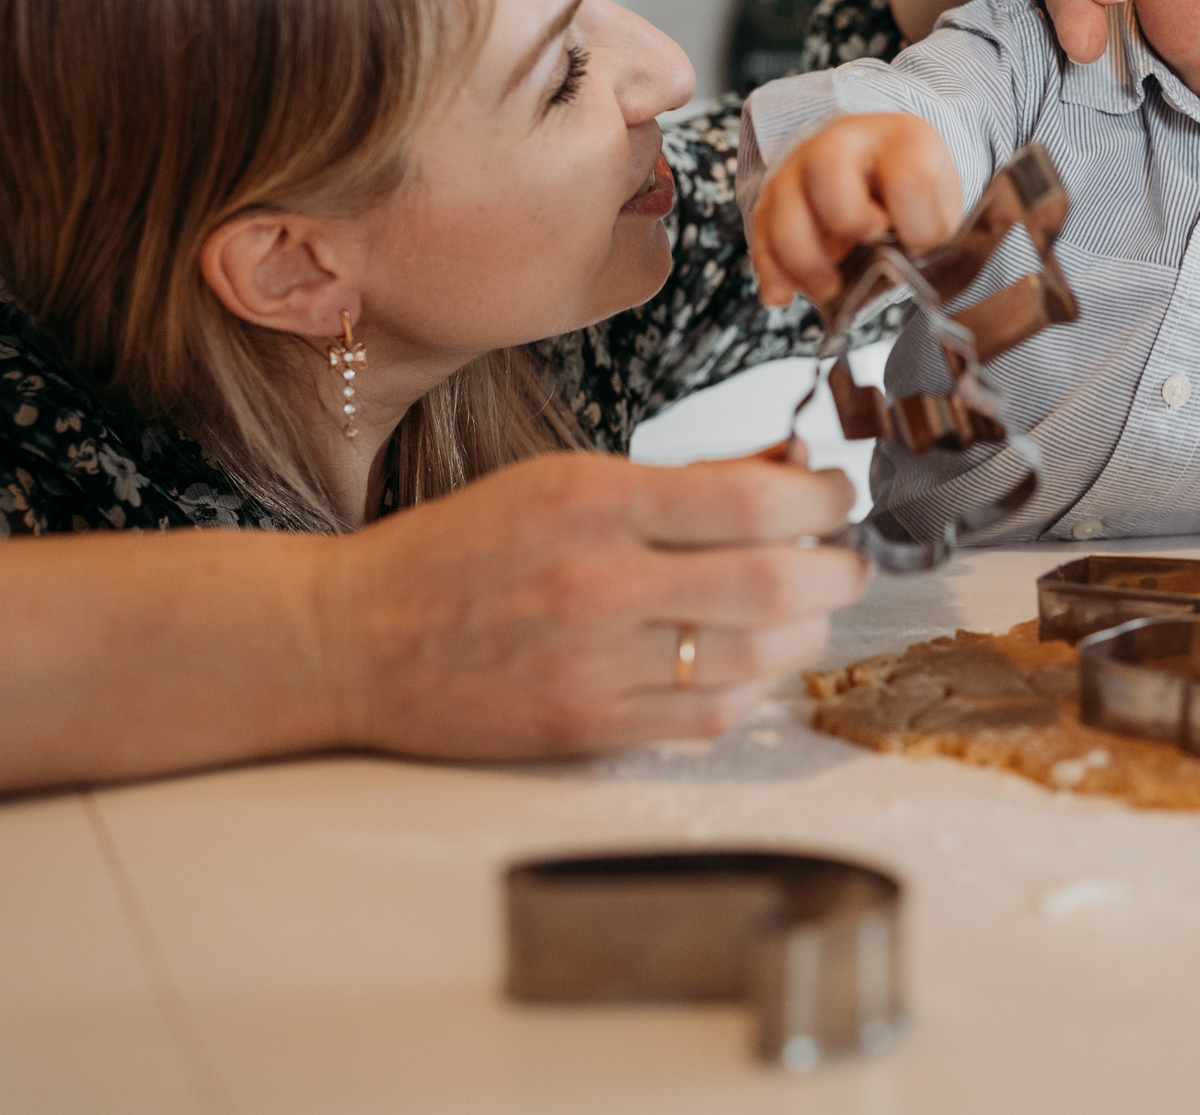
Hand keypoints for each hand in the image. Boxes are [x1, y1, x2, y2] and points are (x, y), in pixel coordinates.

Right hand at [315, 446, 864, 756]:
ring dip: (808, 628)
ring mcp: (597, 664)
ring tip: (807, 607)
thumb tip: (787, 471)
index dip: (825, 498)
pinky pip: (714, 714)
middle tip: (846, 557)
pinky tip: (752, 659)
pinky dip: (755, 684)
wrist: (353, 640)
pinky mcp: (591, 728)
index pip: (755, 501)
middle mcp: (601, 582)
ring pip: (760, 655)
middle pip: (776, 582)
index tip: (838, 492)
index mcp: (594, 501)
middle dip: (839, 568)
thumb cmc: (459, 550)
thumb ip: (675, 482)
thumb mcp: (561, 480)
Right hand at [747, 112, 962, 307]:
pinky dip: (770, 268)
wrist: (881, 171)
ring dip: (803, 257)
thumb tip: (902, 273)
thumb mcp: (939, 207)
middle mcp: (844, 143)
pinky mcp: (775, 198)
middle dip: (847, 217)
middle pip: (827, 164)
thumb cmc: (914, 195)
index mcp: (902, 139)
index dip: (917, 223)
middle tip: (870, 244)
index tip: (921, 244)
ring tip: (828, 289)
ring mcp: (801, 167)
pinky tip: (781, 296)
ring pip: (783, 203)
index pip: (909, 176)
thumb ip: (929, 235)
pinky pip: (761, 230)